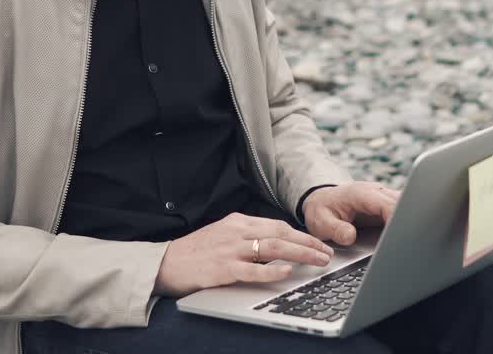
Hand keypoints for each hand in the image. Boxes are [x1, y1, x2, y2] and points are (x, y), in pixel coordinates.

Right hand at [153, 213, 334, 297]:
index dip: (301, 234)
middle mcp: (237, 231)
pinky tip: (287, 271)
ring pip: (272, 247)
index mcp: (238, 222)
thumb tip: (276, 243)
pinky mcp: (222, 269)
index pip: (278, 225)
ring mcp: (230, 250)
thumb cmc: (196, 252)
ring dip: (300, 253)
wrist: (165, 263)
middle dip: (308, 243)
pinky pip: (252, 269)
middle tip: (327, 253)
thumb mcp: (223, 235)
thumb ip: (247, 236)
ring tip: (318, 260)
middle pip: (281, 233)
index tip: (319, 243)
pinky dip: (271, 269)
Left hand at [300, 182, 399, 245]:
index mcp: (360, 194)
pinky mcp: (385, 203)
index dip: (396, 219)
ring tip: (406, 239)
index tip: (399, 235)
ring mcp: (381, 196)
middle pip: (401, 201)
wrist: (320, 200)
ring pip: (404, 203)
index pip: (386, 204)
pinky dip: (404, 219)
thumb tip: (350, 237)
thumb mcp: (321, 222)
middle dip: (406, 219)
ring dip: (407, 218)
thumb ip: (336, 229)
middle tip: (407, 241)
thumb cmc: (321, 210)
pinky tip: (402, 233)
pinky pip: (400, 207)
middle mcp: (374, 191)